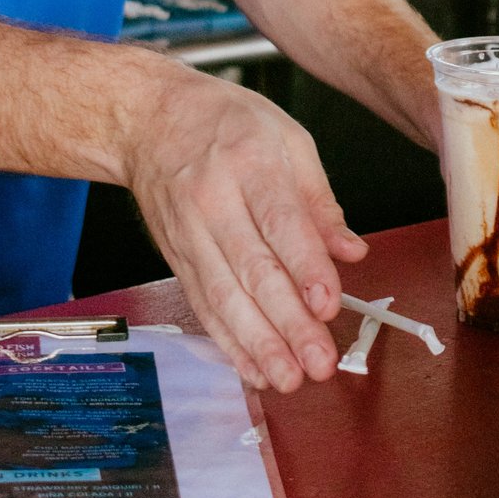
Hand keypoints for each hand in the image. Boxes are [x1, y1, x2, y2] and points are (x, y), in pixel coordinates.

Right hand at [128, 71, 368, 392]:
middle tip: (319, 362)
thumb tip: (351, 251)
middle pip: (252, 269)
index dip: (305, 268)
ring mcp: (188, 233)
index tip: (328, 306)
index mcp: (249, 161)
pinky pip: (201, 305)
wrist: (147, 119)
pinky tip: (253, 369)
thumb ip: (320, 200)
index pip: (280, 222)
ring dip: (257, 344)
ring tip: (288, 378)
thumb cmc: (226, 122)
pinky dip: (227, 342)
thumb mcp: (287, 138)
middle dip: (287, 322)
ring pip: (223, 296)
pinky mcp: (175, 257)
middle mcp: (212, 200)